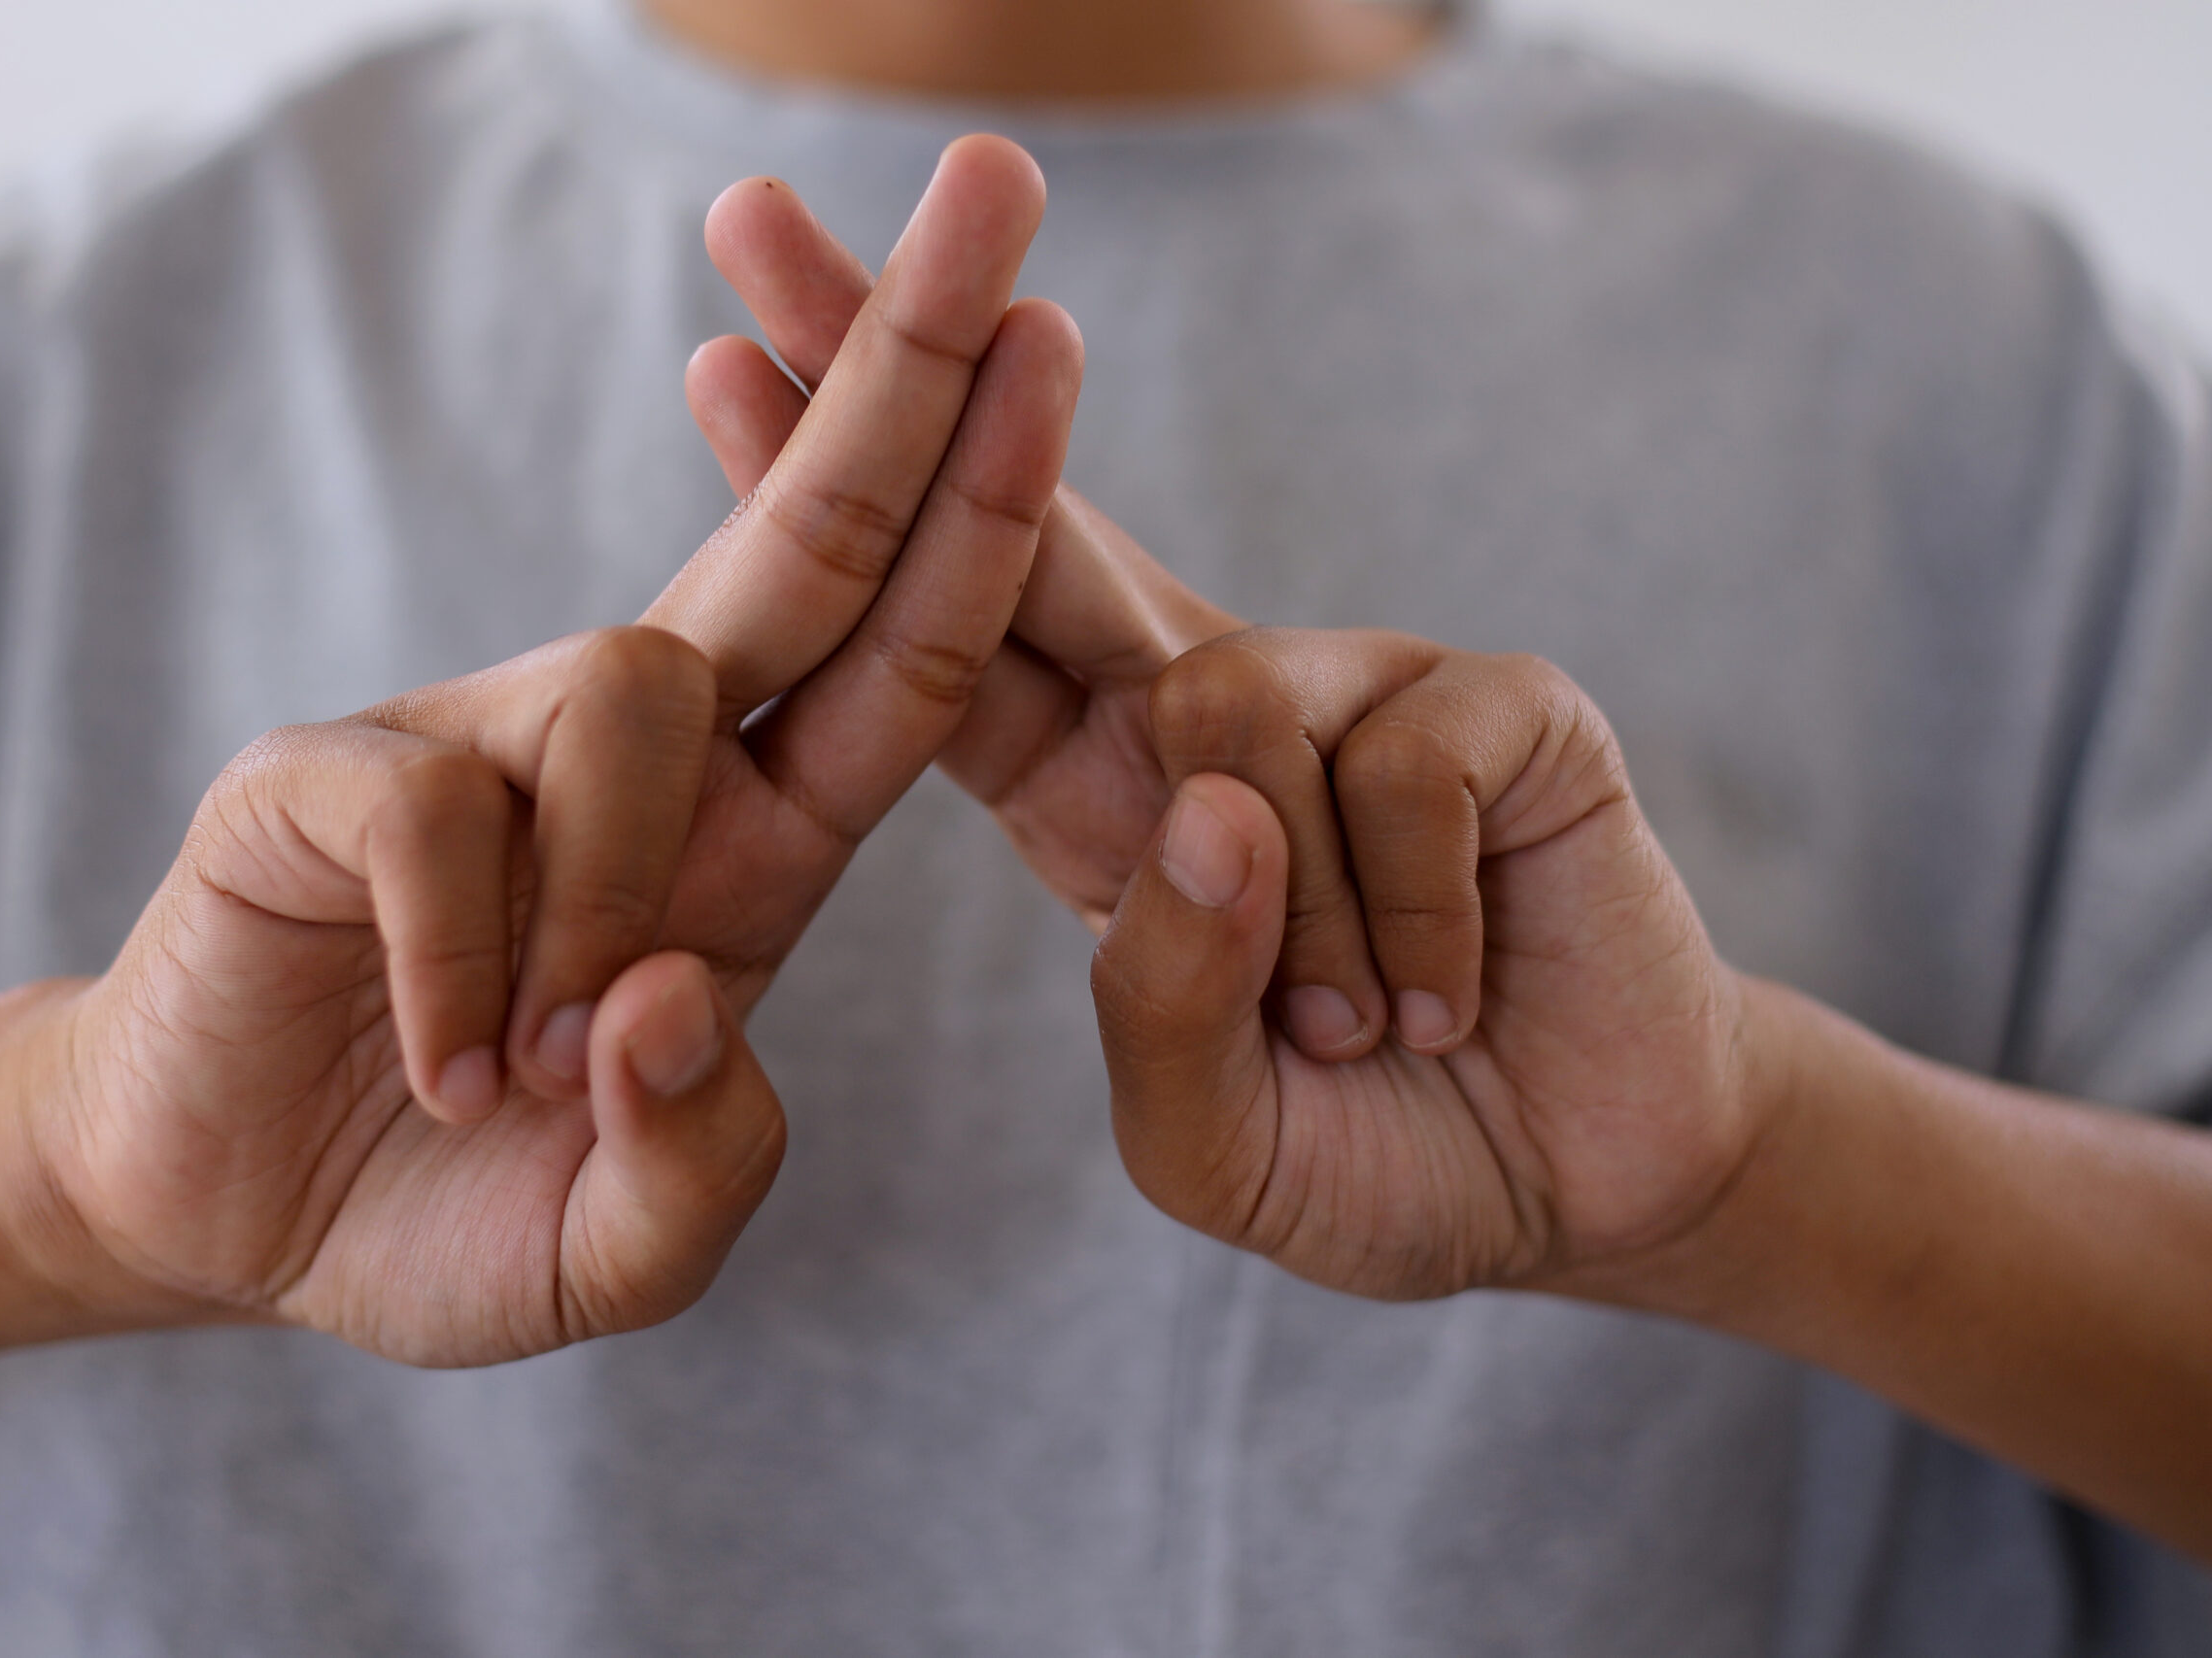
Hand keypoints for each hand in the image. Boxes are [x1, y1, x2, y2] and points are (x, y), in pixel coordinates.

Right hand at [31, 137, 1082, 1364]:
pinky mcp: (326, 774)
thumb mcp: (621, 1243)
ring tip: (526, 1064)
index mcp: (761, 852)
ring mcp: (484, 747)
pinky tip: (440, 1061)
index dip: (988, 507)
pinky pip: (442, 810)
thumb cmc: (449, 1207)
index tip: (1062, 341)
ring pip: (638, 684)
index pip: (904, 656)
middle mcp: (649, 768)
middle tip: (1004, 185)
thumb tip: (685, 993)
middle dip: (911, 369)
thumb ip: (701, 1163)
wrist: (223, 1218)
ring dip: (615, 890)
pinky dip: (461, 964)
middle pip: (808, 535)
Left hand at [692, 174, 1756, 1300]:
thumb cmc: (1372, 1153)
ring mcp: (1352, 681)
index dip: (828, 510)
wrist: (1583, 1187)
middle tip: (755, 219)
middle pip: (1025, 513)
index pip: (935, 634)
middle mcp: (1203, 702)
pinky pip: (1398, 774)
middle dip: (897, 363)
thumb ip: (1163, 1001)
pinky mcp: (1497, 696)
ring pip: (1220, 712)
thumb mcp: (1212, 1132)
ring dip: (1284, 926)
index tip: (707, 369)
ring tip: (1350, 1034)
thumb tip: (1203, 794)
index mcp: (1095, 798)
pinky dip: (1413, 932)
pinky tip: (1448, 1003)